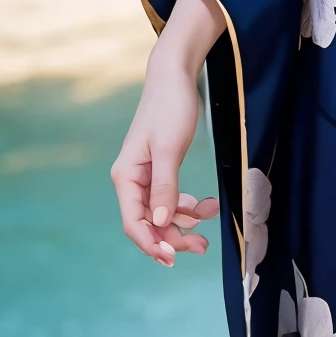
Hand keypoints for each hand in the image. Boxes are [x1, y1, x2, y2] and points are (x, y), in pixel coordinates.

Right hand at [111, 0, 223, 265]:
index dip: (152, 244)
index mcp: (126, 177)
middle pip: (148, 223)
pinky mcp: (160, 171)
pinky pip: (170, 199)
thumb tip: (159, 222)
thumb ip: (164, 187)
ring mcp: (145, 177)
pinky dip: (187, 205)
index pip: (134, 223)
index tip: (174, 258)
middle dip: (173, 237)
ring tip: (209, 222)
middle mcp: (132, 181)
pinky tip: (205, 206)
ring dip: (184, 223)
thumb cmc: (170, 108)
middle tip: (201, 247)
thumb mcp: (170, 149)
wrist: (175, 77)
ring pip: (161, 214)